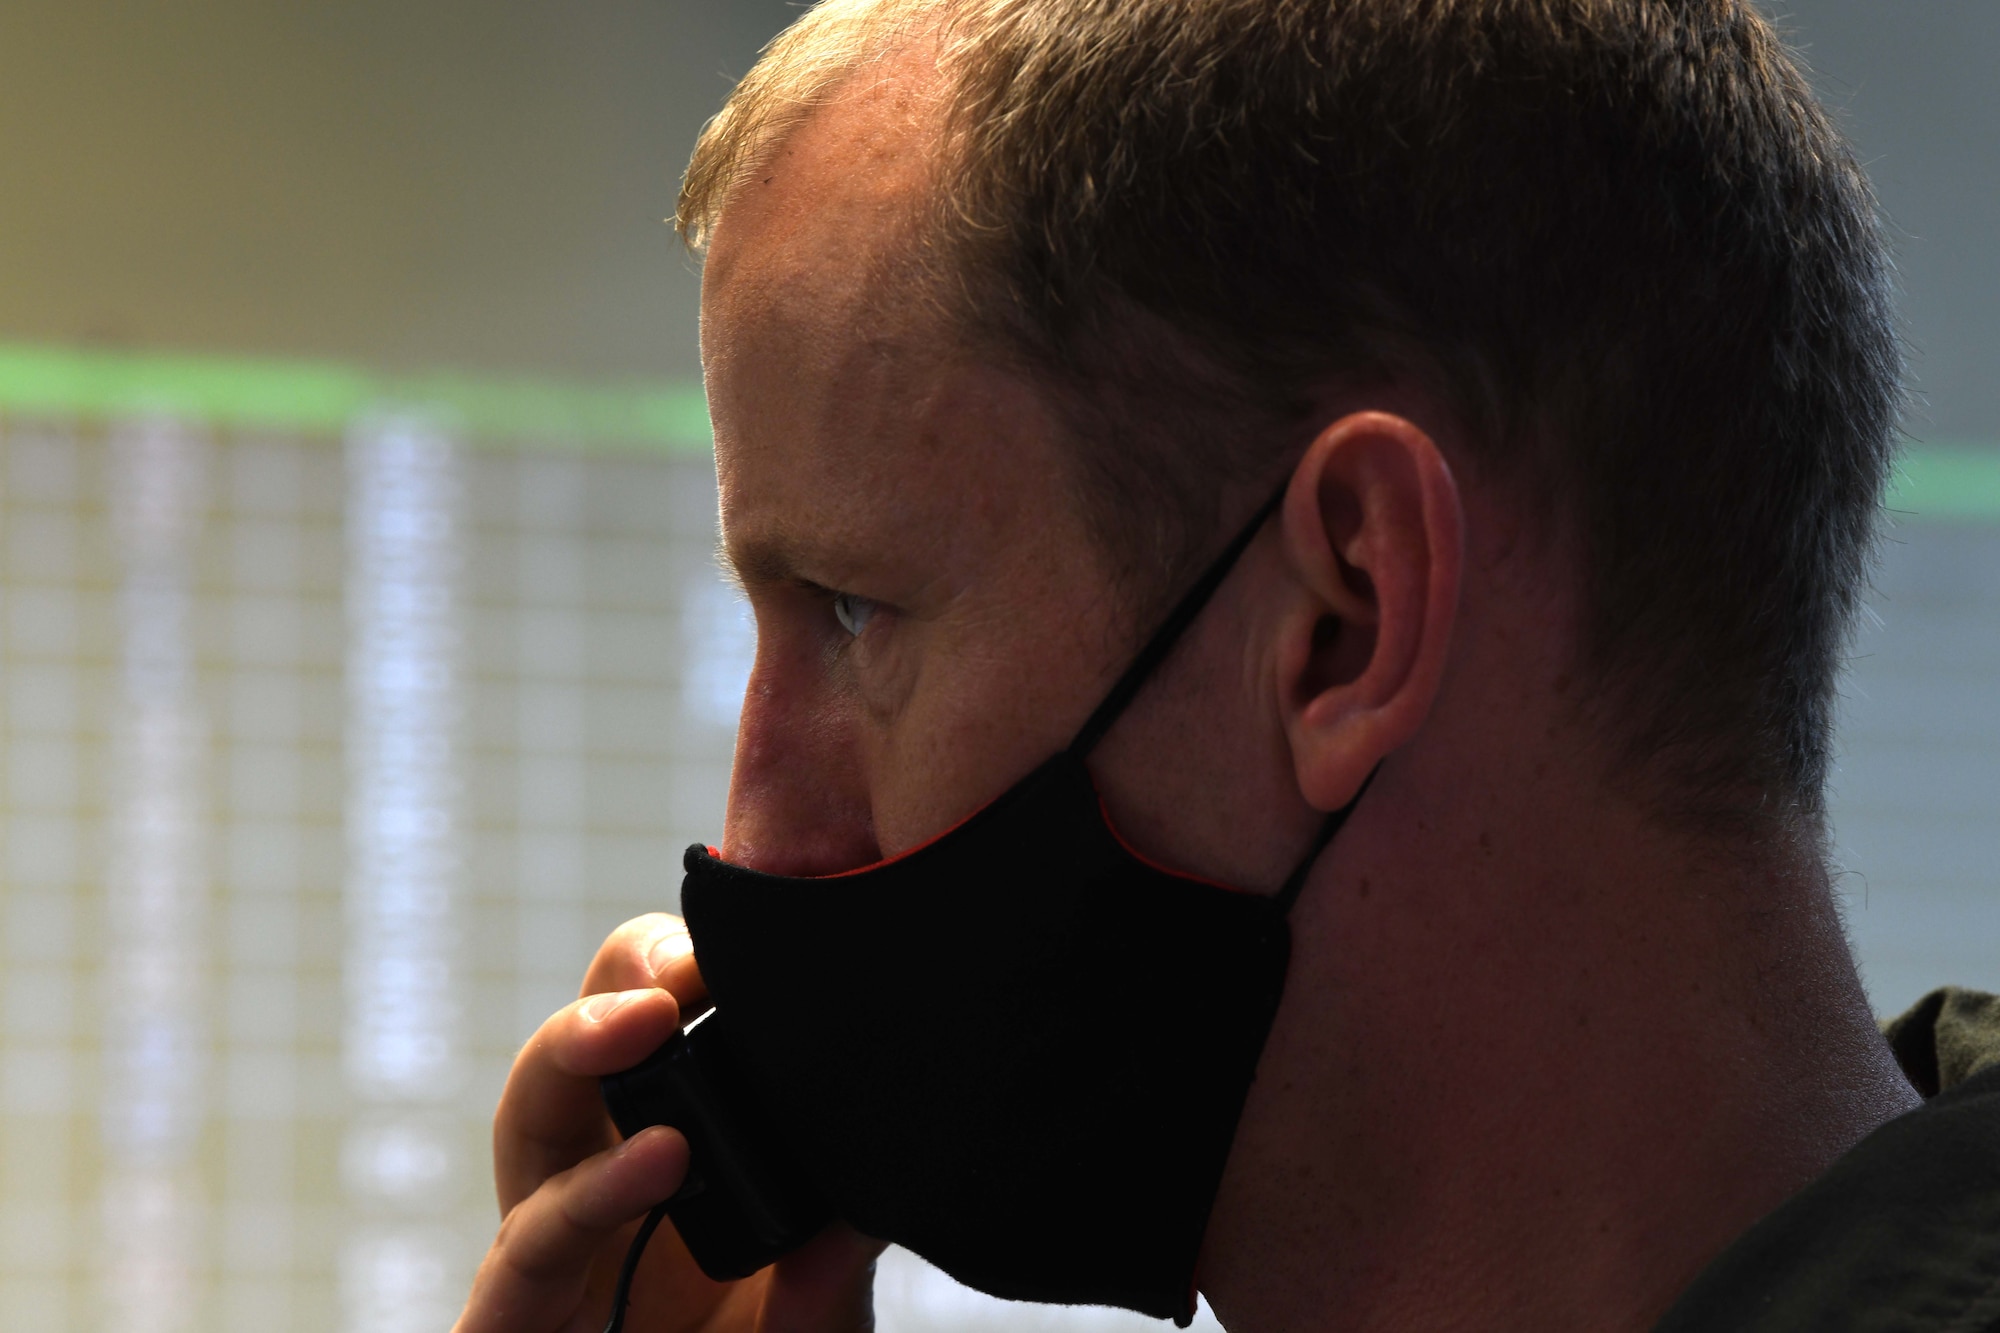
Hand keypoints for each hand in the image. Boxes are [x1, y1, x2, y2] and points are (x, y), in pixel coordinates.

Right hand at [453, 913, 881, 1332]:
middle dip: (617, 983)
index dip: (688, 970)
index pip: (658, 1030)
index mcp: (662, 1163)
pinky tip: (658, 1161)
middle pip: (580, 1046)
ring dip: (574, 1049)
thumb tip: (871, 1194)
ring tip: (648, 1020)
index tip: (753, 939)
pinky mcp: (506, 1328)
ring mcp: (543, 1255)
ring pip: (527, 1121)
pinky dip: (590, 1198)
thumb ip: (836, 1263)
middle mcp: (592, 1191)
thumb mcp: (816, 1324)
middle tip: (679, 963)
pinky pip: (527, 1250)